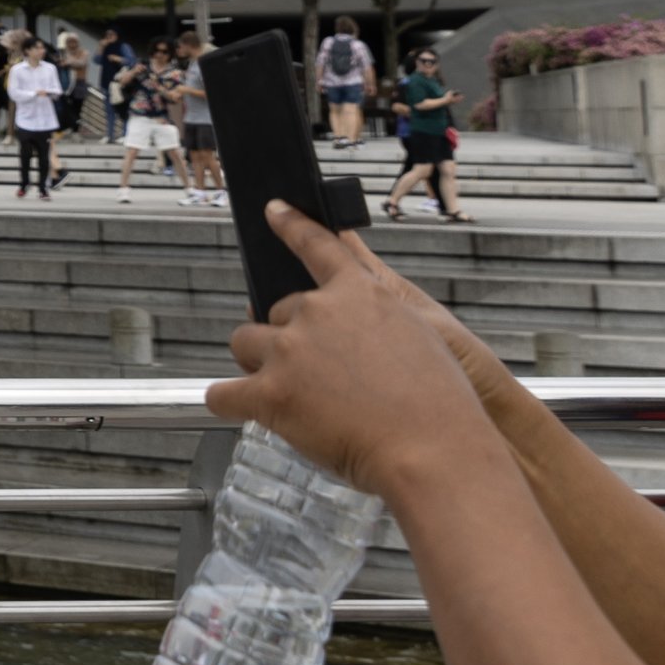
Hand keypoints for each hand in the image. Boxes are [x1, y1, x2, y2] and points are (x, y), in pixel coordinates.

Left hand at [204, 202, 507, 505]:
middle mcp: (318, 313)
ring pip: (245, 343)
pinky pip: (224, 393)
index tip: (274, 211)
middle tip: (316, 377)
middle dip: (288, 340)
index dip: (291, 225)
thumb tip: (358, 320)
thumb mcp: (422, 337)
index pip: (317, 244)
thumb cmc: (439, 409)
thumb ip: (379, 317)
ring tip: (291, 397)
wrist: (434, 453)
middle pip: (276, 313)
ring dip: (259, 366)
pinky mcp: (271, 393)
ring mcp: (290, 351)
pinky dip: (229, 402)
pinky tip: (241, 410)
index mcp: (360, 293)